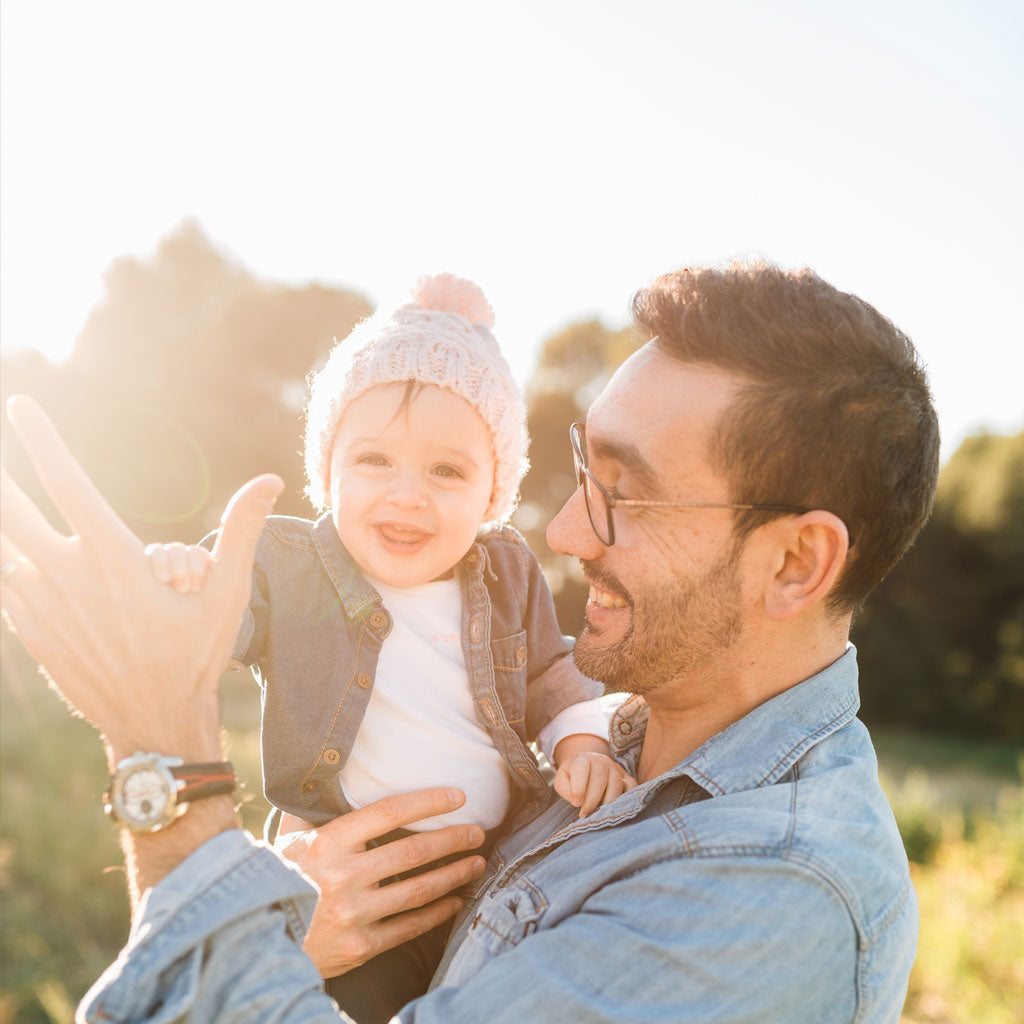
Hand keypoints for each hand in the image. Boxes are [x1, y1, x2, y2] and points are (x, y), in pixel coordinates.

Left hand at [0, 396, 281, 761]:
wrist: (153, 723)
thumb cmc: (196, 654)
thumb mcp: (227, 592)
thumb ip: (241, 530)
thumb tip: (269, 480)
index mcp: (112, 558)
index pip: (65, 481)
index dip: (40, 439)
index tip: (20, 405)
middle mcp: (66, 577)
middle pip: (10, 511)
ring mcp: (41, 608)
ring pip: (1, 549)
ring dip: (0, 520)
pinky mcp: (31, 633)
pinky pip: (3, 585)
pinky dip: (2, 563)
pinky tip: (7, 557)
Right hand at [277, 788, 487, 977]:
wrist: (255, 943)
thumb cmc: (275, 881)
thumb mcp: (286, 841)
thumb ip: (308, 810)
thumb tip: (321, 771)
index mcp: (327, 843)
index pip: (389, 812)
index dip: (428, 802)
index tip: (457, 797)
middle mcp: (343, 876)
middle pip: (413, 851)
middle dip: (453, 839)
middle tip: (478, 831)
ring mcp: (353, 913)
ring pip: (418, 889)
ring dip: (454, 874)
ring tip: (476, 863)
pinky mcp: (360, 946)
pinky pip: (409, 926)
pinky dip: (437, 913)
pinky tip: (455, 900)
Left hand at [554, 752, 636, 817]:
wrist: (587, 766)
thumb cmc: (572, 777)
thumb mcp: (562, 780)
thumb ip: (565, 789)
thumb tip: (578, 801)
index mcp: (582, 760)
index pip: (581, 769)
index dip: (578, 788)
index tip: (576, 803)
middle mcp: (600, 761)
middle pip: (599, 780)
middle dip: (592, 800)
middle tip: (585, 814)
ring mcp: (615, 768)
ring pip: (616, 784)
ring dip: (607, 802)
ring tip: (598, 814)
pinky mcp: (626, 777)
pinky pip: (632, 787)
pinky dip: (626, 798)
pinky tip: (616, 808)